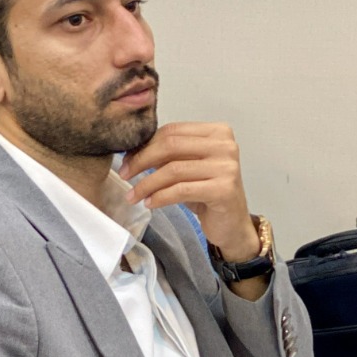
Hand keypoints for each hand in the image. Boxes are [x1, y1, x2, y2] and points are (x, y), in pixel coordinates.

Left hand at [120, 123, 259, 262]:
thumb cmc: (208, 194)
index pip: (173, 131)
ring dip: (147, 183)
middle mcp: (225, 145)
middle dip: (142, 160)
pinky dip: (161, 197)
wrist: (232, 225)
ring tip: (134, 195)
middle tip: (124, 174)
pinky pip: (181, 190)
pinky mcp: (224, 189)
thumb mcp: (188, 168)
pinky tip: (150, 203)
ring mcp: (227, 167)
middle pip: (171, 146)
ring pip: (173, 170)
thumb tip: (132, 150)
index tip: (127, 159)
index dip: (146, 144)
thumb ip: (169, 154)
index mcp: (218, 132)